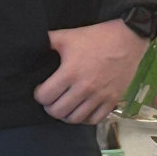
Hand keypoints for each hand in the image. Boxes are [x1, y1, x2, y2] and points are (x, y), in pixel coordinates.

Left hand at [34, 19, 149, 124]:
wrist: (127, 39)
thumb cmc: (95, 37)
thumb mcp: (67, 36)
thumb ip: (47, 42)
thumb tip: (30, 46)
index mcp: (70, 73)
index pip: (45, 97)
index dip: (39, 95)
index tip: (41, 90)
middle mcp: (84, 88)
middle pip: (58, 112)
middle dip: (49, 107)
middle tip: (50, 100)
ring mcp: (100, 96)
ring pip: (75, 119)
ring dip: (65, 115)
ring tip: (63, 106)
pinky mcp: (113, 100)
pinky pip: (94, 119)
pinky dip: (84, 119)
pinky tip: (80, 110)